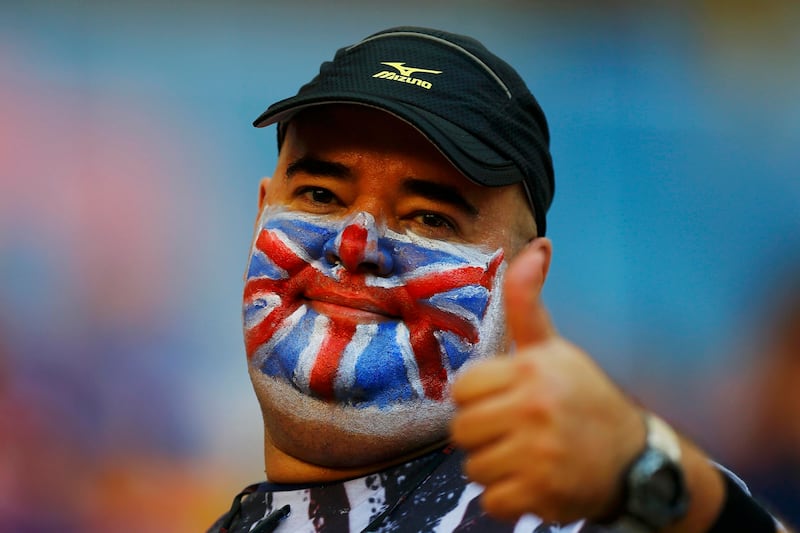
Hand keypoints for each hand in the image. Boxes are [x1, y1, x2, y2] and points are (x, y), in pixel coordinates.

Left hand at [450, 239, 645, 523]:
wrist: (634, 459)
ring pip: (472, 468)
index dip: (478, 398)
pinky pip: (491, 501)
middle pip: (460, 431)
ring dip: (494, 468)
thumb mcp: (555, 347)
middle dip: (482, 435)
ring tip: (526, 456)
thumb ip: (529, 301)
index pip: (462, 389)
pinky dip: (508, 498)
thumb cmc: (584, 397)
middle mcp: (535, 407)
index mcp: (532, 369)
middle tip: (514, 432)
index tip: (504, 401)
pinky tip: (534, 482)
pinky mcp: (543, 493)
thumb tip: (538, 244)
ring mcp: (540, 453)